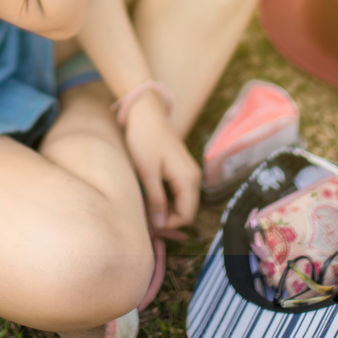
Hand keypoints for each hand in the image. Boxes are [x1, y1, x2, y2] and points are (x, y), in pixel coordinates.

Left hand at [122, 92, 201, 231]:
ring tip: (146, 209)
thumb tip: (160, 225)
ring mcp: (188, 171)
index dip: (168, 224)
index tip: (148, 224)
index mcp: (188, 178)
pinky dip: (166, 199)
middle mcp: (193, 176)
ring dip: (166, 210)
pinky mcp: (181, 168)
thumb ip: (156, 200)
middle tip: (145, 220)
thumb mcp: (147, 172)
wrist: (145, 112)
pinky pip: (178, 192)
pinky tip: (151, 197)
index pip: (186, 215)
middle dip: (168, 219)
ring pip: (182, 202)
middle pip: (186, 210)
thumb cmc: (144, 139)